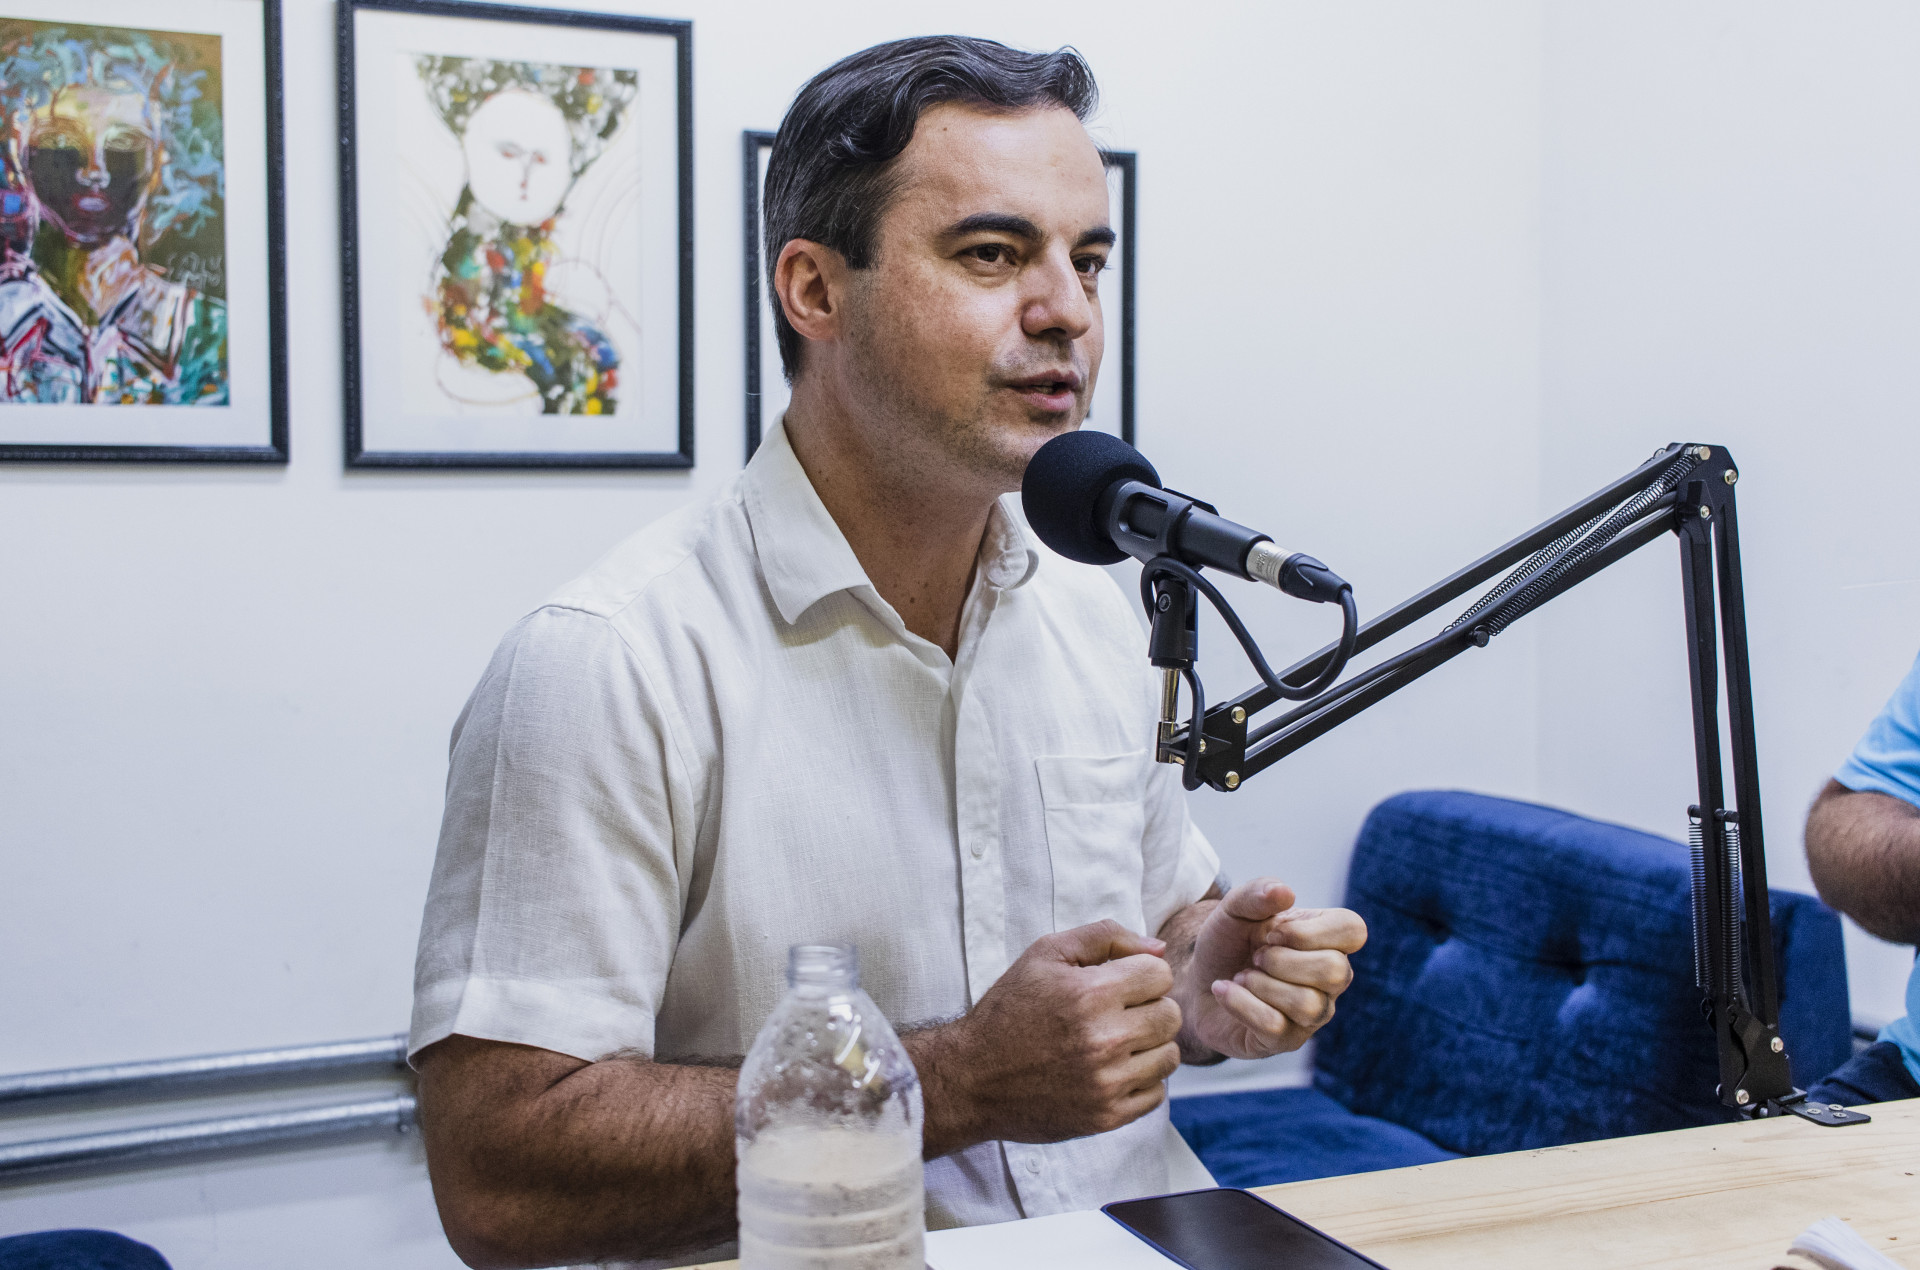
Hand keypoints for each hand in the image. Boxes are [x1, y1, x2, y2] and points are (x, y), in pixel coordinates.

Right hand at [909, 920, 1181, 1150]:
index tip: (1118, 984)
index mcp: (1090, 993)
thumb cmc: (1009, 1010)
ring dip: (1149, 1046)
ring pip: (1169, 1056)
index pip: (1160, 974)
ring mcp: (1107, 1083)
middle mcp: (1104, 1040)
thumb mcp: (1045, 954)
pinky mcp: (1106, 1117)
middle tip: (1117, 1013)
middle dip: (1149, 1007)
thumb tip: (1159, 948)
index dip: (1142, 974)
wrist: (972, 1077)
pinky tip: (1111, 1070)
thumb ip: (1105, 937)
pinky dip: (1140, 1081)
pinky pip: (1156, 1093)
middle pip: (1170, 1015)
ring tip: (1115, 1042)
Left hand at [1171, 879, 1366, 1061]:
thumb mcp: (1234, 909)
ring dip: (1261, 984)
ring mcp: (1313, 1014)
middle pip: (1336, 972)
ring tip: (1241, 976)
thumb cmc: (1228, 942)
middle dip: (1282, 960)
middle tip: (1256, 956)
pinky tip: (1225, 990)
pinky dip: (1240, 1003)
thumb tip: (1285, 892)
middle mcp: (1330, 979)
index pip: (1353, 930)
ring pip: (1308, 1005)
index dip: (1311, 931)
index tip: (1274, 931)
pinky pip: (1275, 1026)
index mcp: (1326, 939)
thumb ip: (1257, 893)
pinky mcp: (1286, 1041)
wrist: (1196, 981)